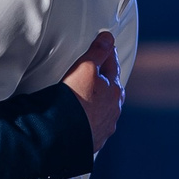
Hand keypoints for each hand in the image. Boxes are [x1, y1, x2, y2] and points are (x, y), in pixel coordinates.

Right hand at [62, 30, 123, 151]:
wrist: (64, 134)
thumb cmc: (75, 100)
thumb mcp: (85, 68)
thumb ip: (97, 52)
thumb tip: (108, 37)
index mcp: (113, 90)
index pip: (112, 66)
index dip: (107, 55)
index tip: (105, 48)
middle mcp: (113, 109)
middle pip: (113, 90)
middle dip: (108, 81)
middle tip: (101, 74)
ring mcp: (105, 126)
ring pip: (107, 111)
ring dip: (101, 104)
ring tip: (92, 100)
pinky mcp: (94, 140)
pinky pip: (96, 128)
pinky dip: (92, 122)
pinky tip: (84, 122)